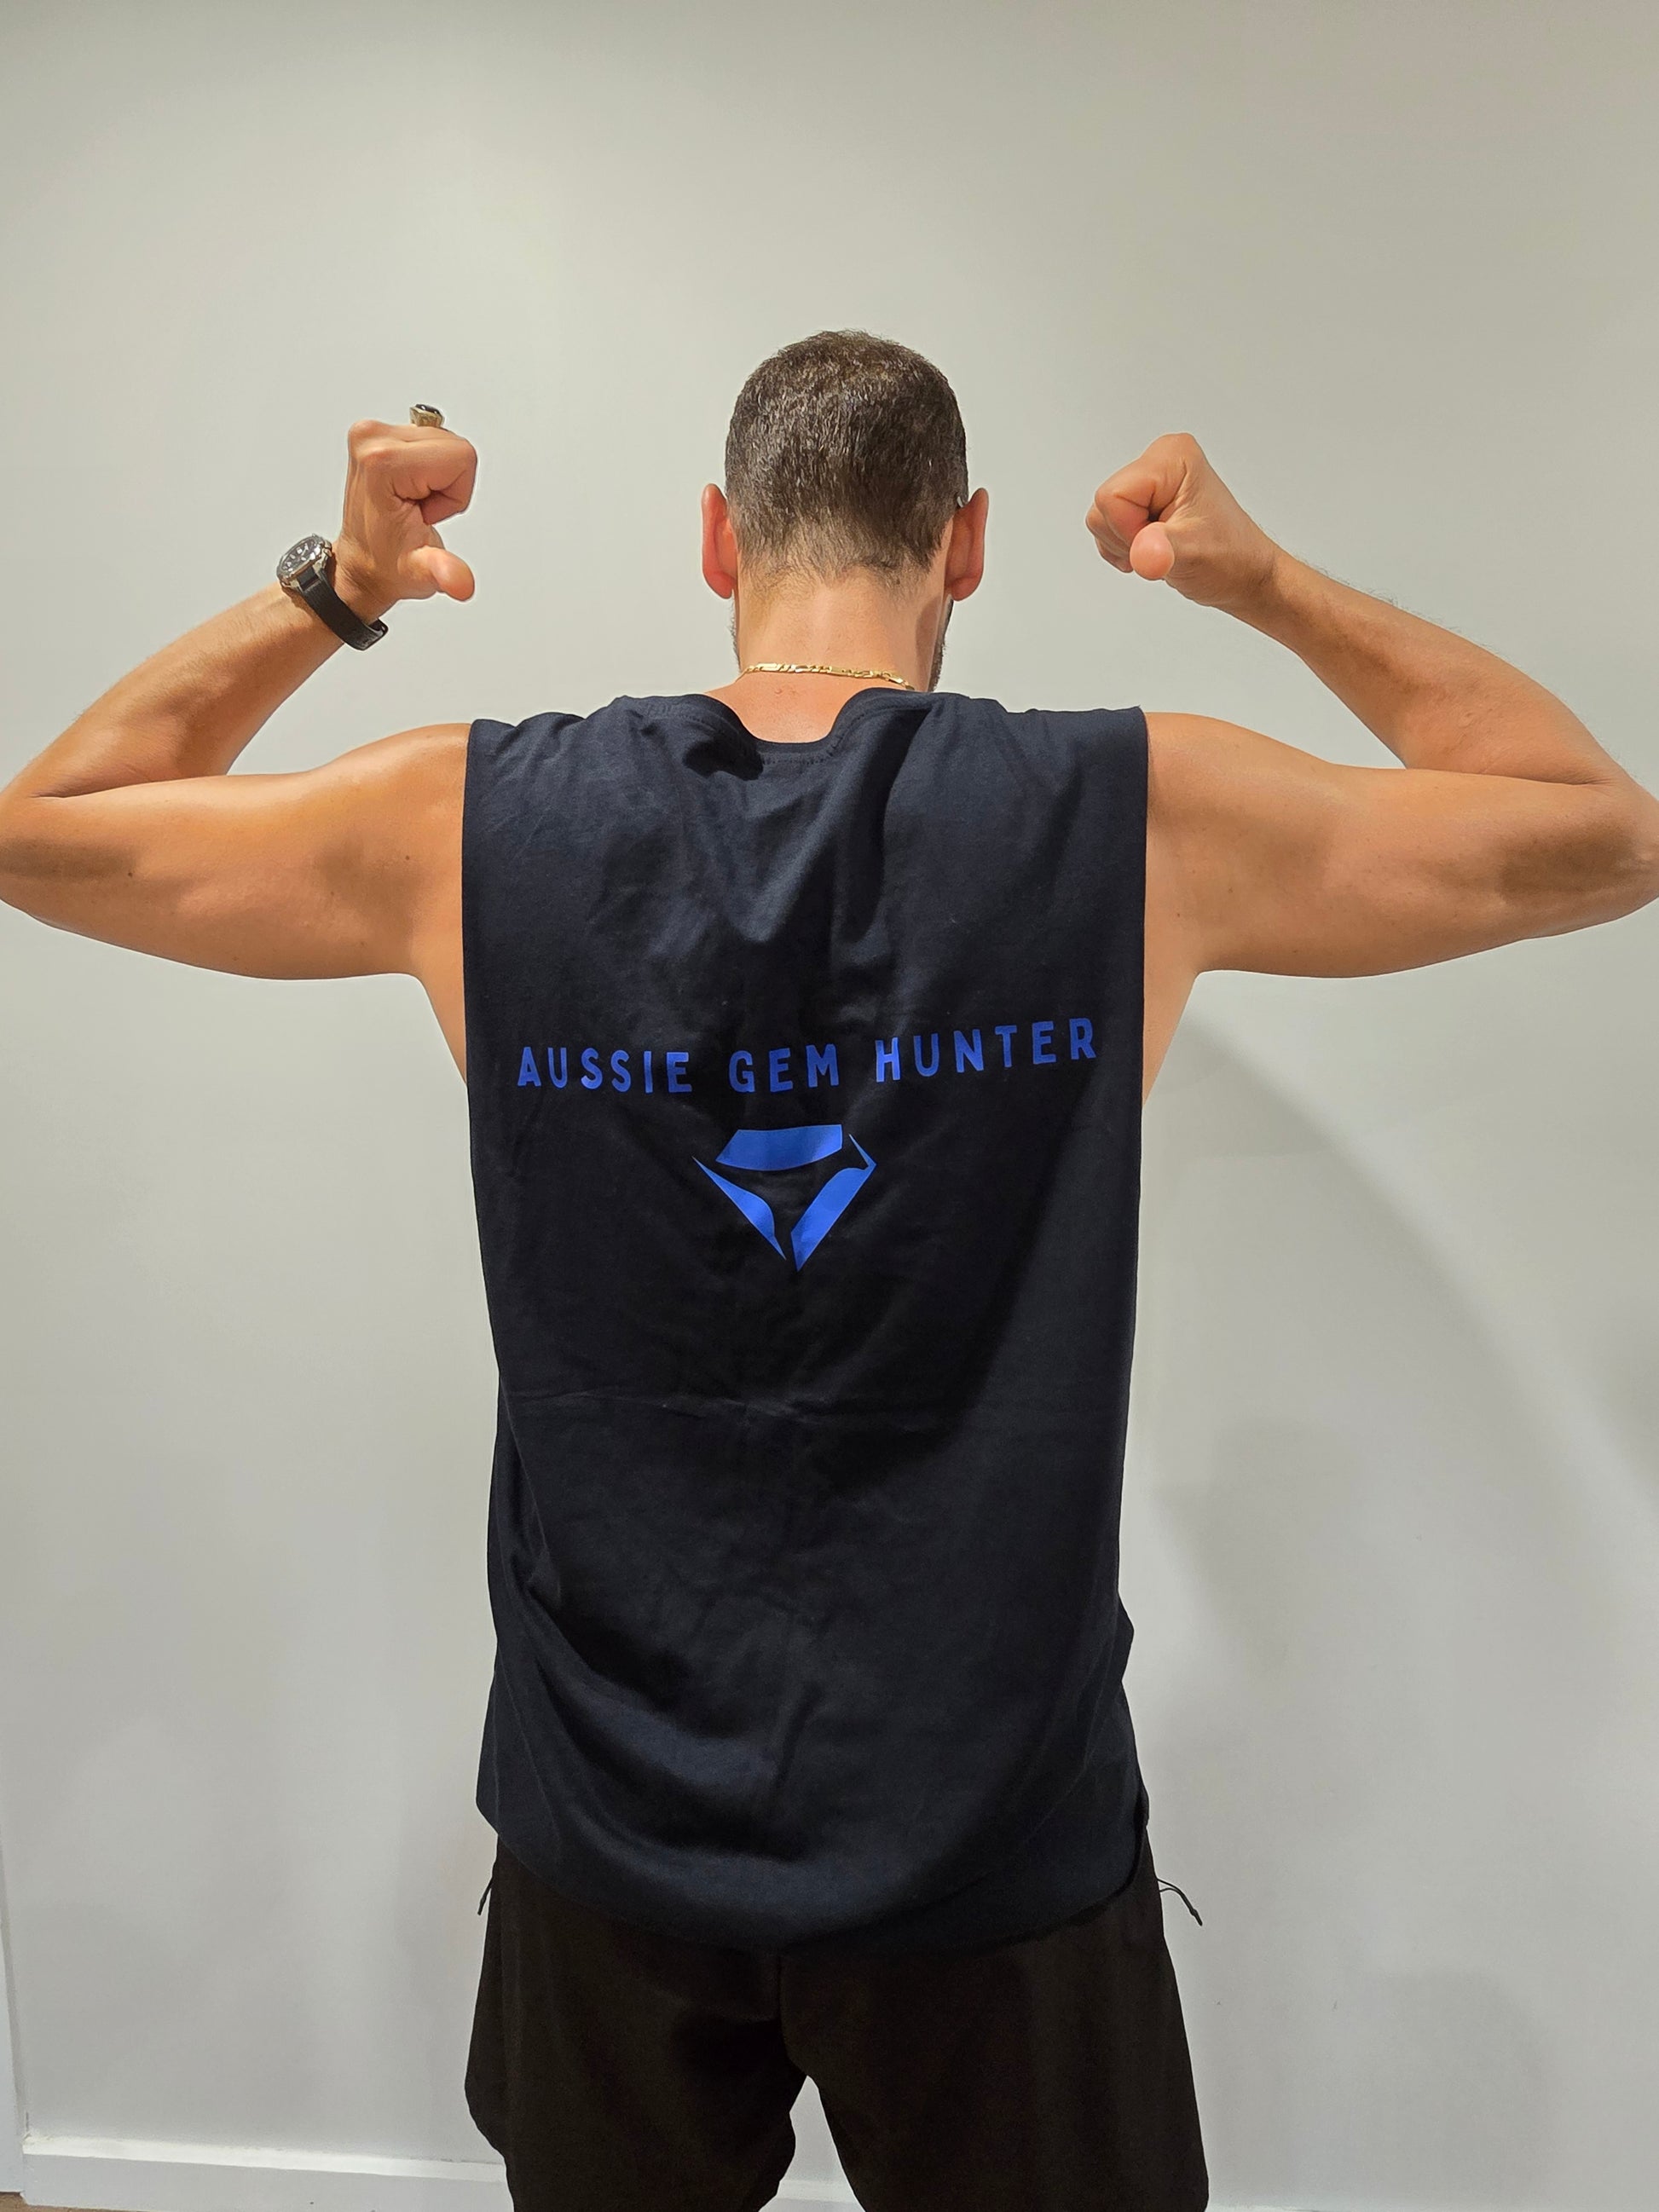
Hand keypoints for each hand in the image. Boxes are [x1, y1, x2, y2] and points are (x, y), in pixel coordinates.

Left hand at [332, 416, 478, 618]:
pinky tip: (410, 492)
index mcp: (381, 461)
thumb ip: (443, 572)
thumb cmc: (384, 562)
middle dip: (447, 484)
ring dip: (439, 478)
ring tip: (413, 503)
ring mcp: (373, 433)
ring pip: (445, 442)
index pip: (459, 456)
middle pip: (453, 445)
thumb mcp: (420, 571)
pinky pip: (431, 440)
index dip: (454, 493)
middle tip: (419, 510)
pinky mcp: (379, 434)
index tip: (425, 513)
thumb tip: (461, 584)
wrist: (362, 560)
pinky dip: (430, 469)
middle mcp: (372, 437)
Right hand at [1085, 432, 1279, 614]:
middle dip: (1127, 537)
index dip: (1130, 529)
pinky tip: (1154, 548)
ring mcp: (1149, 479)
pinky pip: (1106, 525)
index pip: (1113, 496)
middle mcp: (1159, 459)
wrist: (1242, 573)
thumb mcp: (1193, 554)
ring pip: (1101, 517)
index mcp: (1172, 457)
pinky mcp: (1142, 498)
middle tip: (1166, 545)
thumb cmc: (1229, 558)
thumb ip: (1163, 550)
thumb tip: (1143, 554)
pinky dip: (1124, 547)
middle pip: (1104, 505)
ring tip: (1164, 547)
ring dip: (1126, 544)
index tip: (1164, 539)